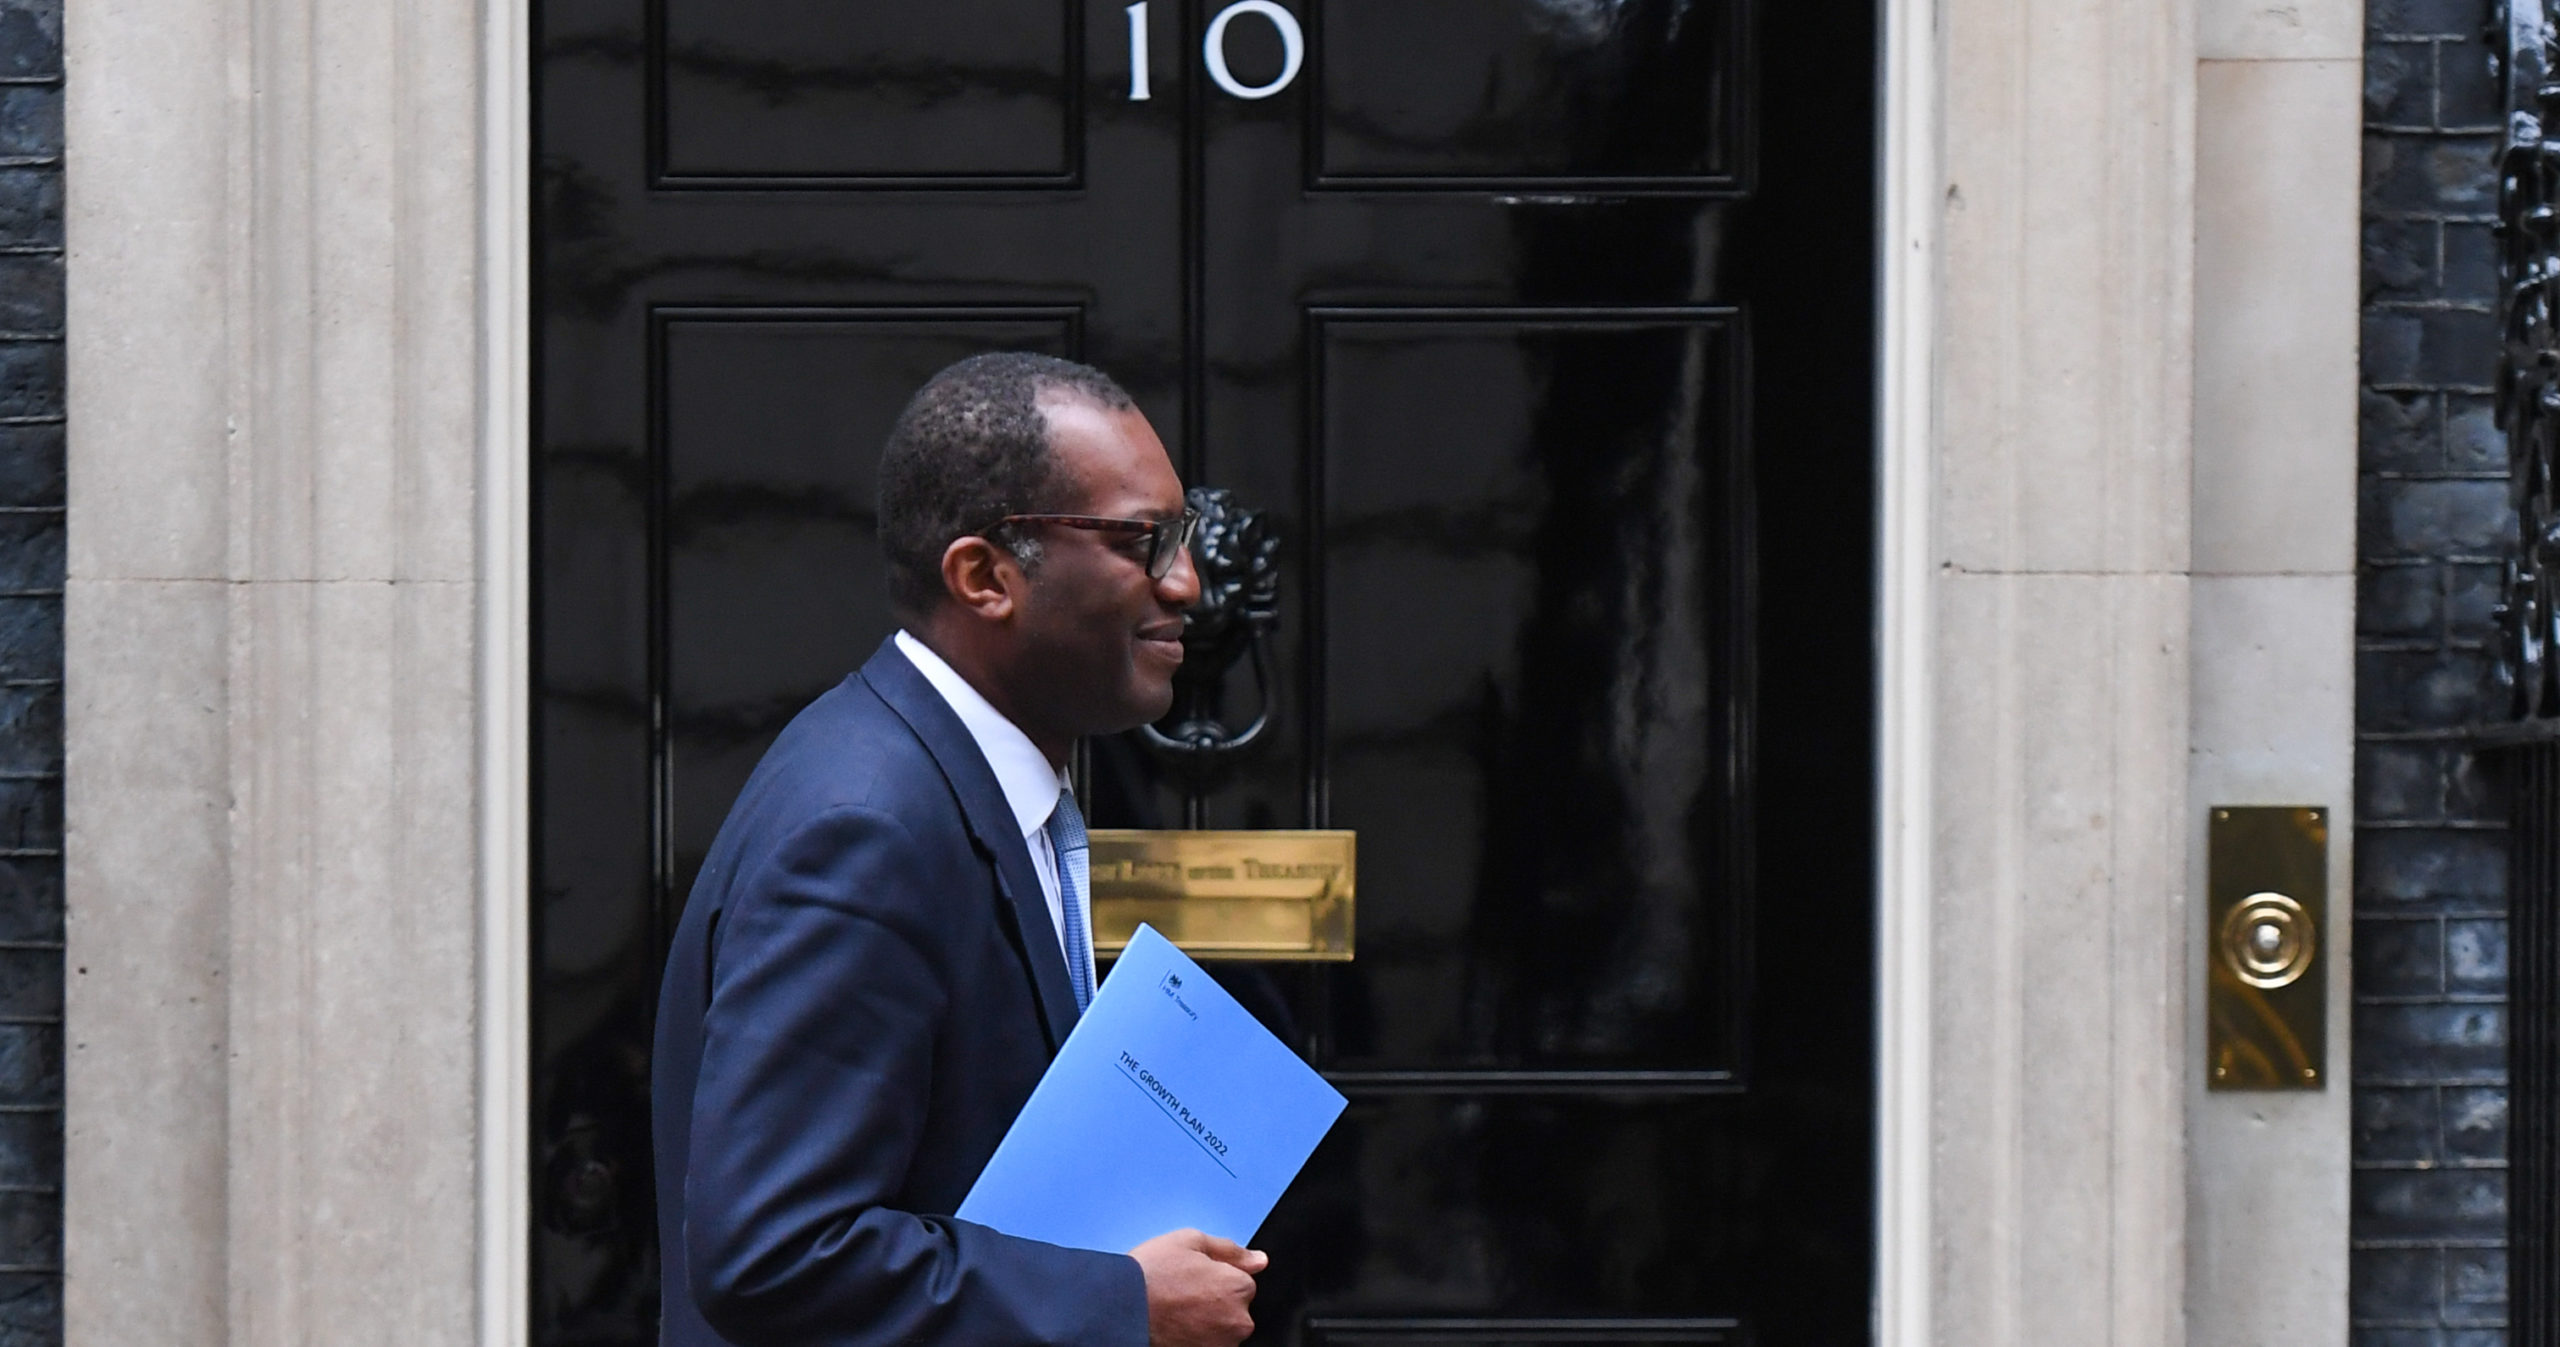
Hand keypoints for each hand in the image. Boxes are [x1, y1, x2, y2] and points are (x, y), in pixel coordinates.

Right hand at [1127, 1228, 1265, 1346]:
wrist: (1120, 1309)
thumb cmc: (1151, 1274)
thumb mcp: (1190, 1241)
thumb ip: (1231, 1250)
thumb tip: (1258, 1259)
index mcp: (1238, 1287)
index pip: (1243, 1282)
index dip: (1217, 1277)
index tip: (1195, 1278)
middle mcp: (1237, 1321)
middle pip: (1235, 1308)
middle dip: (1215, 1301)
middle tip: (1183, 1294)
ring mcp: (1221, 1344)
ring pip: (1222, 1329)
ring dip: (1206, 1321)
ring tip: (1176, 1310)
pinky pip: (1208, 1344)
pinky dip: (1196, 1337)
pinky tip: (1176, 1326)